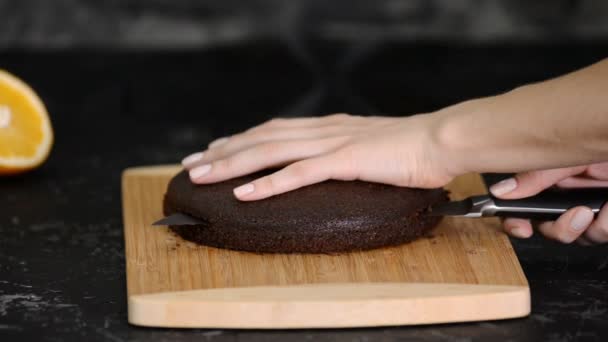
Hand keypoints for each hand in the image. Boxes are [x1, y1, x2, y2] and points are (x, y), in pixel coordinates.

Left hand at [181, 113, 458, 200]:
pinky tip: (246, 194)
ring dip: (234, 164)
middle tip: (192, 163)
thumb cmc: (410, 149)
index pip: (273, 131)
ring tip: (204, 175)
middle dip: (223, 152)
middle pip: (262, 139)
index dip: (240, 140)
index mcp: (327, 128)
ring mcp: (332, 143)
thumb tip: (330, 165)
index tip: (215, 151)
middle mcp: (322, 130)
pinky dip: (269, 184)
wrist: (441, 140)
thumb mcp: (369, 147)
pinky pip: (300, 173)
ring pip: (271, 152)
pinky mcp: (345, 160)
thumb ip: (344, 154)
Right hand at [489, 163, 607, 244]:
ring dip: (588, 230)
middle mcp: (571, 193)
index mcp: (553, 178)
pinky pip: (602, 233)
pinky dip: (607, 226)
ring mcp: (594, 206)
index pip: (524, 205)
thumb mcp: (565, 157)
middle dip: (559, 229)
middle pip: (548, 227)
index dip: (516, 220)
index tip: (521, 228)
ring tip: (600, 211)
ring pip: (578, 236)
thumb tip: (500, 190)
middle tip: (575, 217)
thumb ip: (534, 177)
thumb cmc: (602, 138)